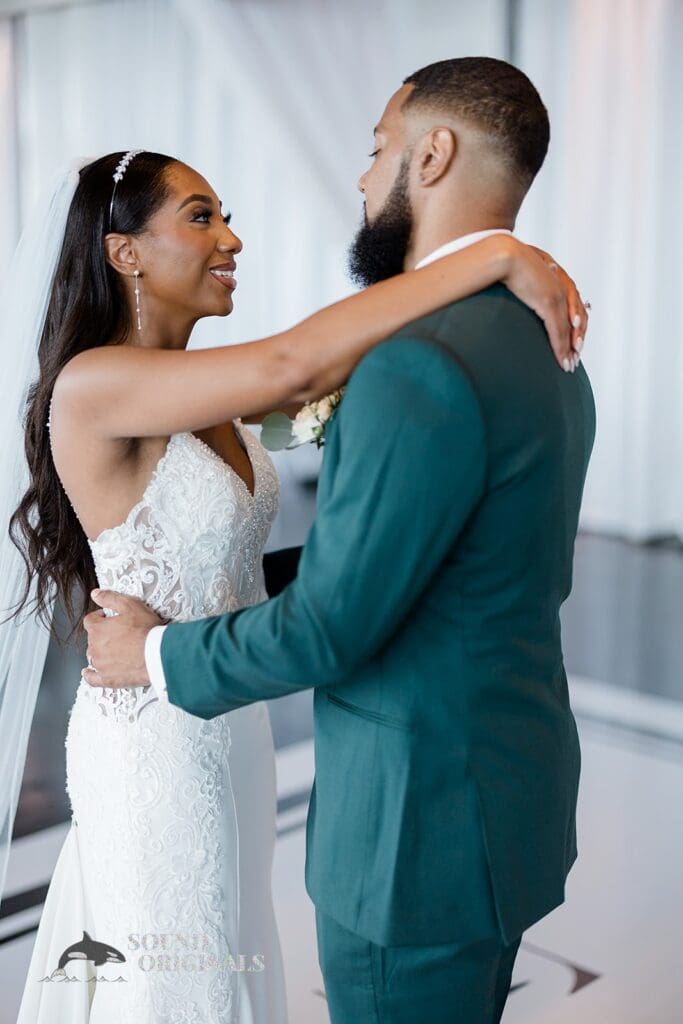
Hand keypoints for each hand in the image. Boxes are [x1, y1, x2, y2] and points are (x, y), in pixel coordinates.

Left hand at [82, 589, 165, 687]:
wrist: (158, 654)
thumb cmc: (146, 631)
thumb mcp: (130, 605)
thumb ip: (109, 598)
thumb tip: (95, 594)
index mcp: (98, 629)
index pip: (90, 621)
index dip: (99, 617)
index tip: (108, 618)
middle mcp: (94, 647)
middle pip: (92, 639)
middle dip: (102, 635)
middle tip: (119, 634)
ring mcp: (100, 665)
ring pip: (93, 656)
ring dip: (101, 652)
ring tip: (116, 650)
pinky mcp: (108, 679)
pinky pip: (92, 679)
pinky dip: (90, 675)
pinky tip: (89, 672)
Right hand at [500, 236, 588, 371]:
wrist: (503, 253)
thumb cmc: (505, 262)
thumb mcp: (520, 275)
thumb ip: (525, 286)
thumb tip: (518, 292)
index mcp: (556, 280)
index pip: (574, 307)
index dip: (575, 328)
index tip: (572, 345)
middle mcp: (561, 288)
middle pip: (578, 320)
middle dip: (576, 342)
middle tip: (574, 360)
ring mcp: (557, 296)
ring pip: (569, 329)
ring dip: (570, 350)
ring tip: (569, 365)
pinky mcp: (549, 303)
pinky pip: (558, 331)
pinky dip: (561, 348)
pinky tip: (561, 361)